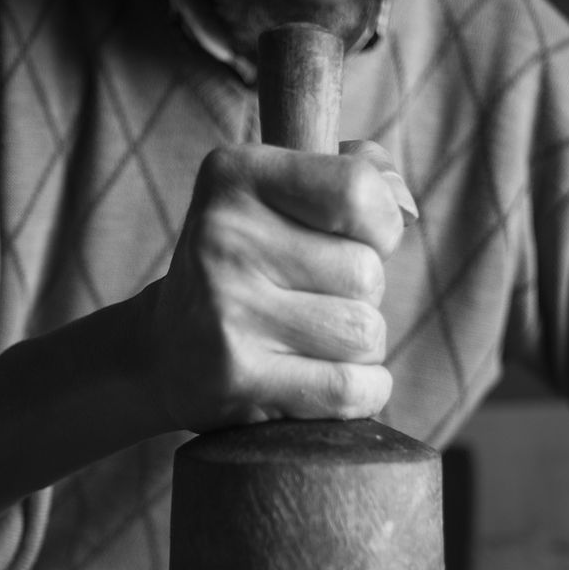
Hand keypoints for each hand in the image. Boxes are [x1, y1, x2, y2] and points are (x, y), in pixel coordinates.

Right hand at [139, 139, 414, 431]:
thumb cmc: (252, 267)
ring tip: (305, 341)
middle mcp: (223, 235)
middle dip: (360, 297)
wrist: (165, 350)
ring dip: (357, 348)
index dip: (380, 226)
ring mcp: (226, 308)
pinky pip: (348, 389)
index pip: (358, 189)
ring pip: (364, 333)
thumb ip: (357, 178)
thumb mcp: (284, 199)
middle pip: (367, 273)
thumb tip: (404, 206)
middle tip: (309, 302)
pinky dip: (359, 393)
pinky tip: (316, 382)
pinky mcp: (236, 376)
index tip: (350, 240)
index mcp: (236, 176)